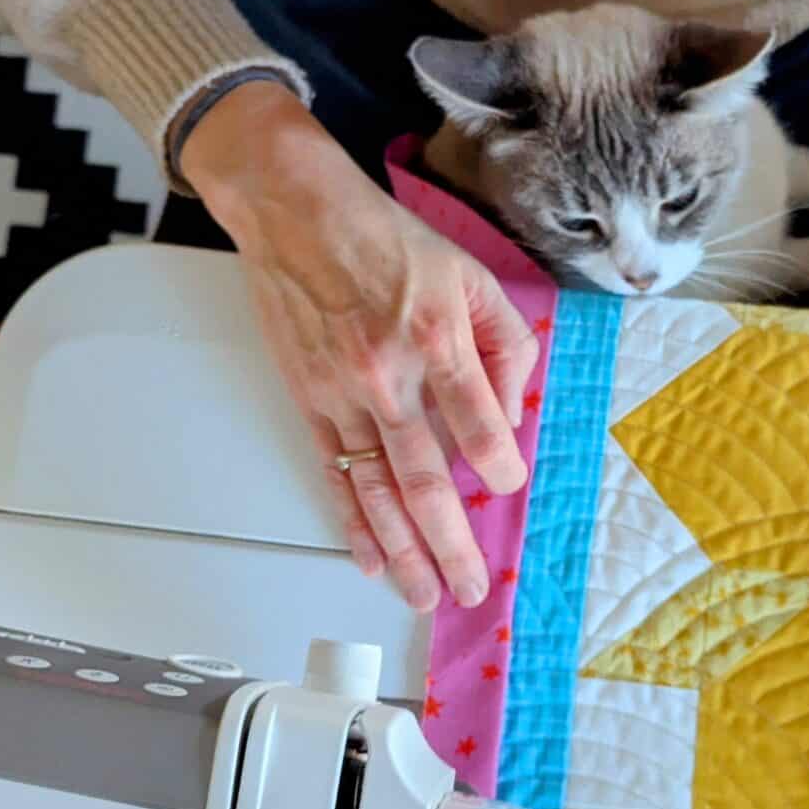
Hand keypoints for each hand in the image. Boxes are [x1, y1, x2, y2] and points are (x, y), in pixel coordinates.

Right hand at [180, 80, 535, 611]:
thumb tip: (512, 412)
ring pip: (378, 491)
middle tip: (472, 588)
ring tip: (426, 595)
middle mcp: (389, 376)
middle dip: (452, 544)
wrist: (296, 213)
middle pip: (425, 479)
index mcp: (437, 338)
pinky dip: (353, 522)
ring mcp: (343, 395)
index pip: (478, 423)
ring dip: (405, 552)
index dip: (498, 466)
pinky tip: (372, 559)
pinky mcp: (311, 402)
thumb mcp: (470, 273)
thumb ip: (505, 343)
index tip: (507, 486)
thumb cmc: (386, 238)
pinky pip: (336, 474)